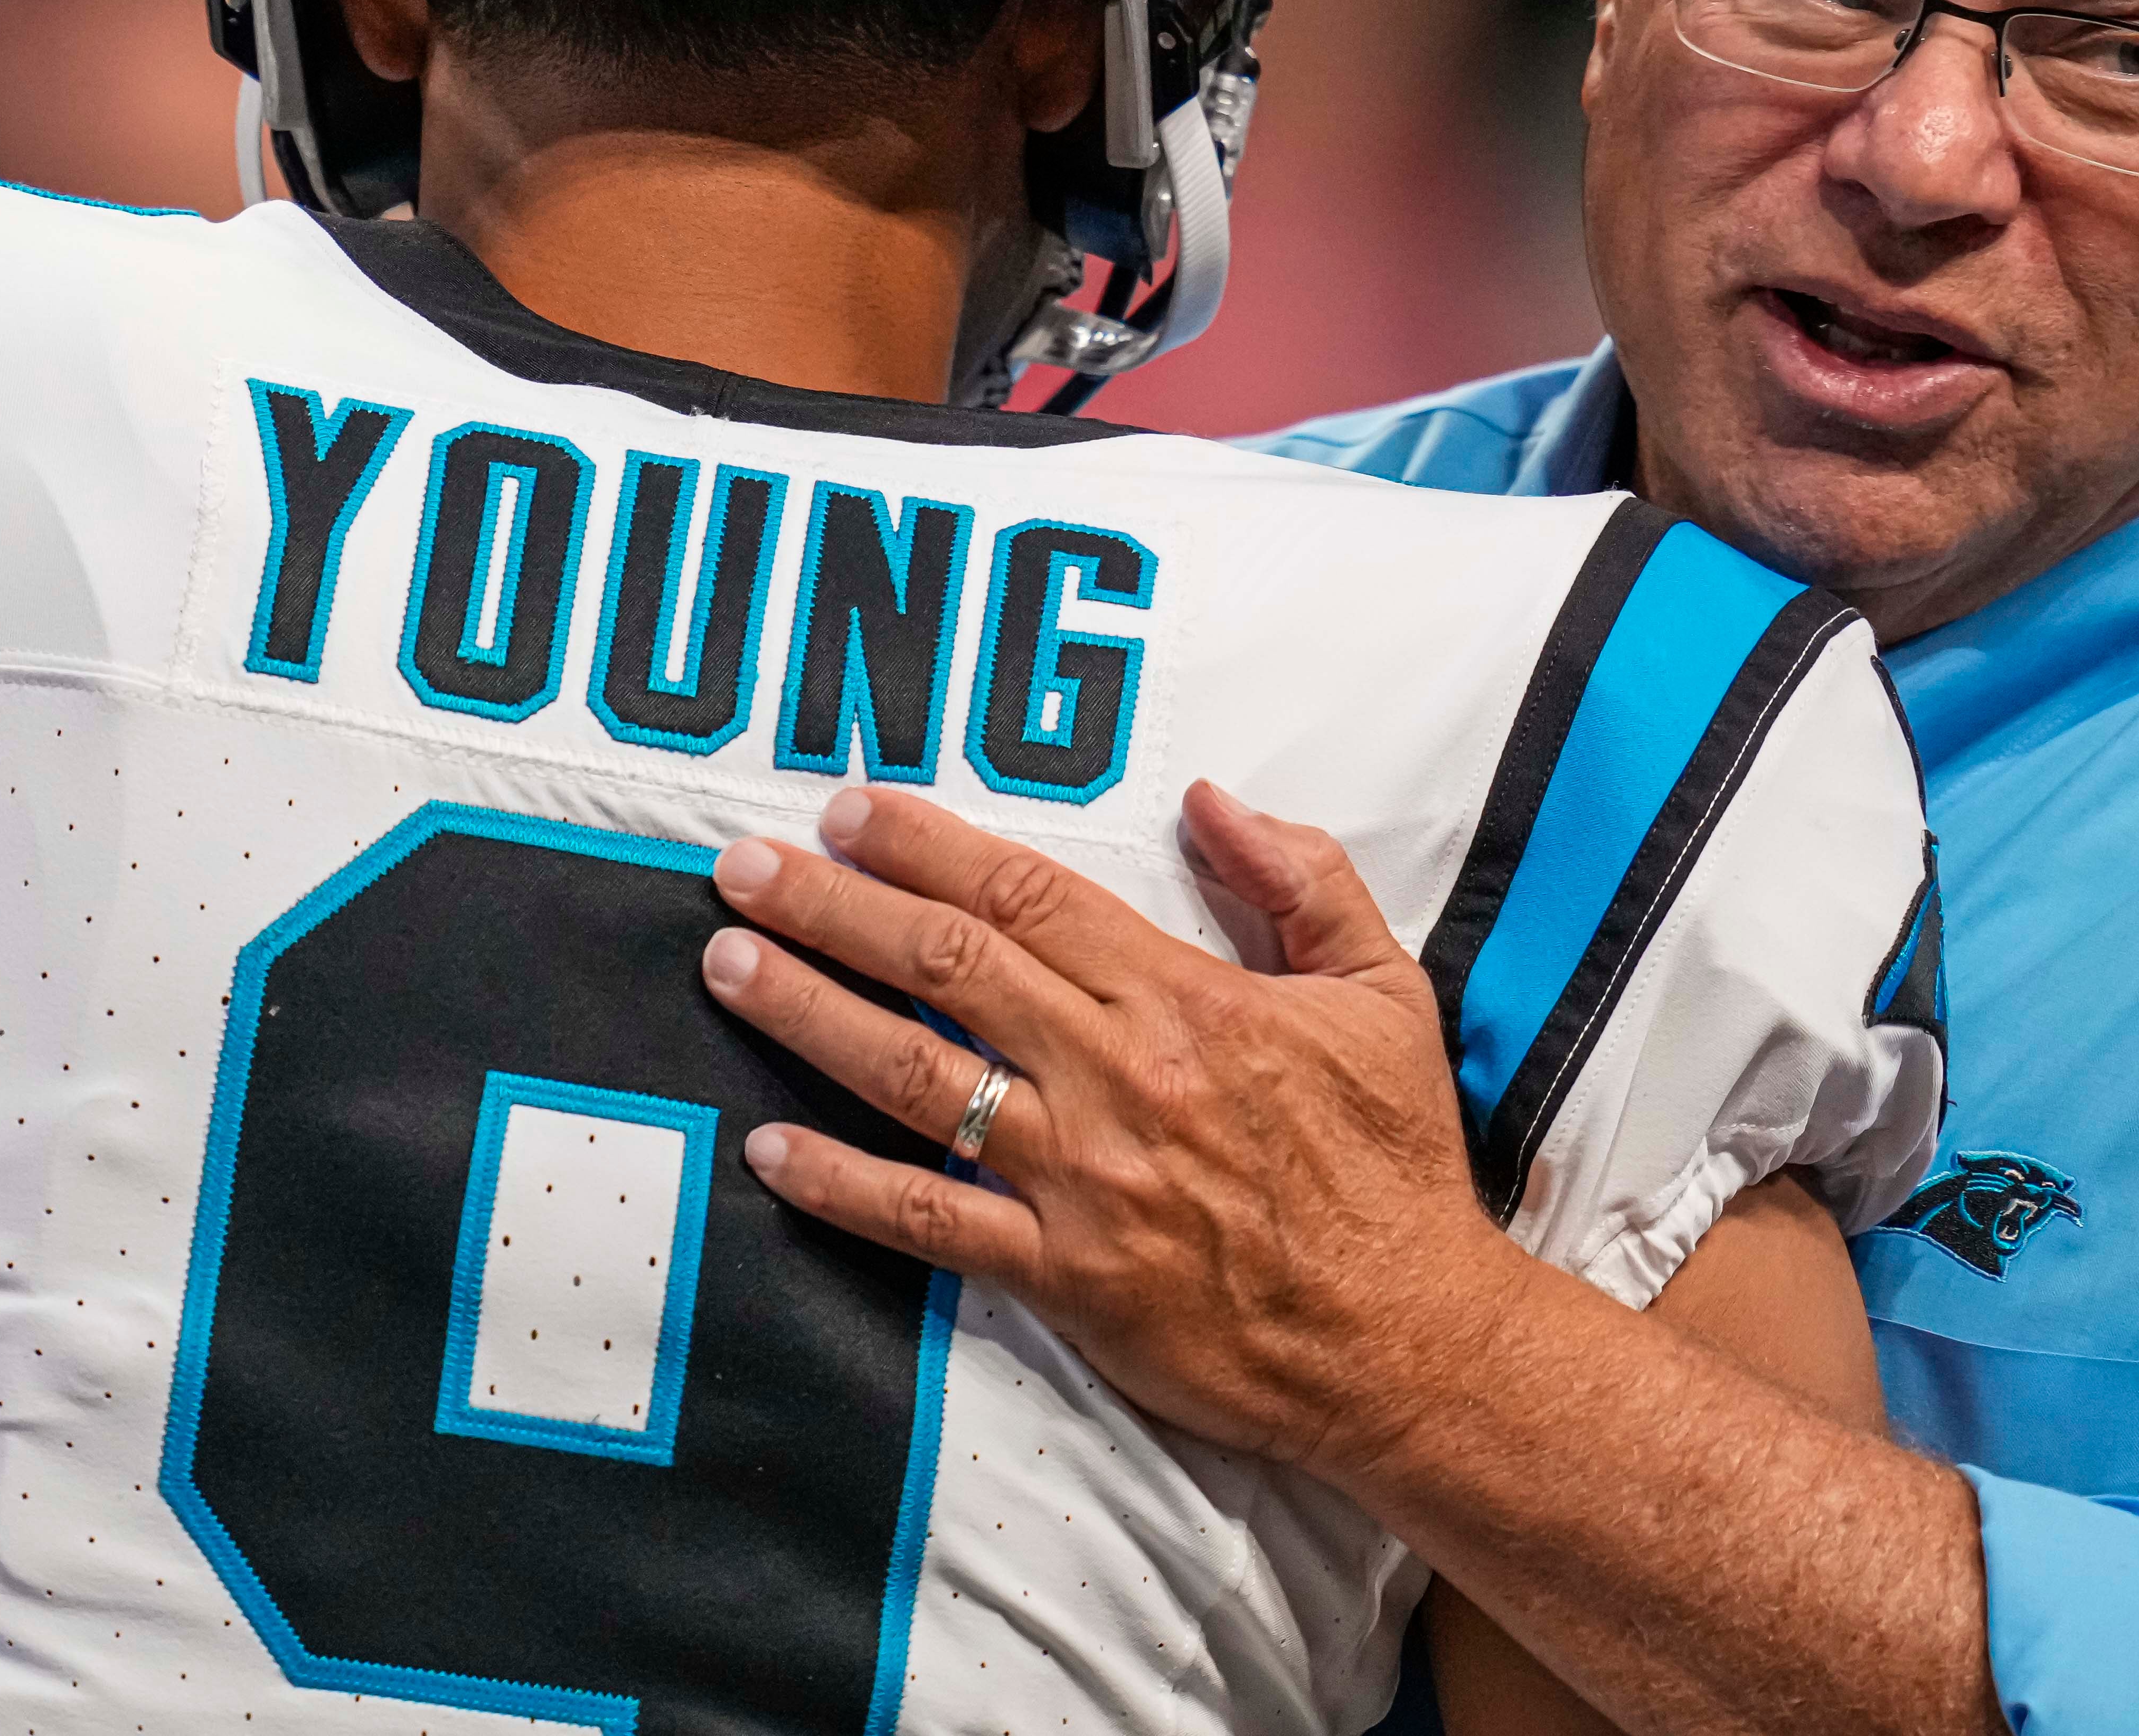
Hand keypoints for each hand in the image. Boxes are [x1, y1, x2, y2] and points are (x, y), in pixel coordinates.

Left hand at [700, 778, 1530, 1478]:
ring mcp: (1082, 1180)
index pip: (1025, 897)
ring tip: (727, 966)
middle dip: (830, 906)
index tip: (850, 813)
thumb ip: (1300, 879)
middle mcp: (1117, 1077)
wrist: (1411, 1339)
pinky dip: (842, 1185)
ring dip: (808, 1015)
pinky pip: (930, 1221)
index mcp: (1184, 1000)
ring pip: (915, 1077)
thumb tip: (1211, 799)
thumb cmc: (1392, 1167)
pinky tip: (771, 1149)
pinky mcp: (1065, 1276)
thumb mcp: (1379, 993)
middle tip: (743, 868)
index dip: (925, 847)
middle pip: (945, 967)